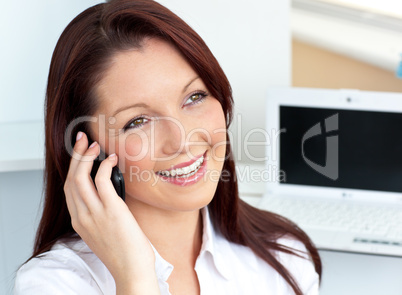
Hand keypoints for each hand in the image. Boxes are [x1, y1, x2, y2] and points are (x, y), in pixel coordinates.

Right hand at [63, 132, 159, 293]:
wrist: (131, 269)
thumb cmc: (123, 250)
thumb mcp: (104, 230)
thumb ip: (100, 212)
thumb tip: (109, 191)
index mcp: (79, 221)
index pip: (68, 188)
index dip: (72, 167)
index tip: (79, 152)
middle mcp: (82, 216)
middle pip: (70, 179)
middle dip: (75, 156)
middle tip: (82, 140)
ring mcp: (95, 214)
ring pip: (80, 178)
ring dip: (86, 157)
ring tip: (95, 145)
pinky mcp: (111, 211)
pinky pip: (102, 182)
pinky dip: (104, 167)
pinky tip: (111, 159)